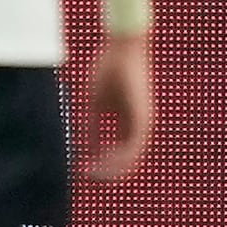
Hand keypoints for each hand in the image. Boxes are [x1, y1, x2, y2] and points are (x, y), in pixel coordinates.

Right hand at [83, 32, 152, 179]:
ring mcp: (143, 123)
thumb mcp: (96, 102)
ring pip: (131, 158)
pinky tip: (102, 161)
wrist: (122, 48)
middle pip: (127, 160)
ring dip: (112, 169)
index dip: (102, 163)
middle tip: (88, 178)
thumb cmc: (109, 69)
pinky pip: (133, 147)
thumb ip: (94, 126)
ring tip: (93, 175)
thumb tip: (89, 149)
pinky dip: (118, 157)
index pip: (120, 153)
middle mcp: (140, 127)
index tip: (83, 168)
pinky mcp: (143, 119)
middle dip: (107, 171)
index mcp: (131, 123)